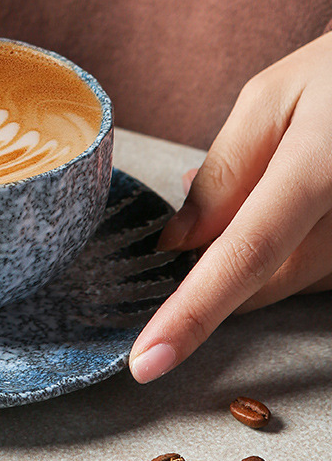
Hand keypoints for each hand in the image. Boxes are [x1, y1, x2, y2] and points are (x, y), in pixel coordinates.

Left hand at [129, 31, 331, 381]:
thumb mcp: (275, 98)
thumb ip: (226, 173)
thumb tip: (178, 243)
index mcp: (320, 169)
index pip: (242, 257)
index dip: (191, 315)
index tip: (146, 362)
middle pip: (262, 281)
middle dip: (212, 271)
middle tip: (197, 222)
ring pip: (289, 280)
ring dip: (249, 258)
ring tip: (265, 184)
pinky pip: (317, 270)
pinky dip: (282, 252)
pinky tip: (289, 201)